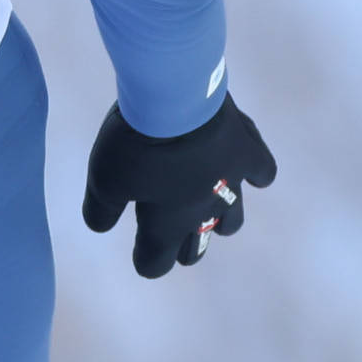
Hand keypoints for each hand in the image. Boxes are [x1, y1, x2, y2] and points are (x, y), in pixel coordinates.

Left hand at [80, 97, 276, 277]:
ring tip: (211, 211)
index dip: (146, 261)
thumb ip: (100, 210)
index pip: (157, 262)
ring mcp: (232, 183)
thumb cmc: (137, 144)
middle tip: (175, 240)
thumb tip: (99, 228)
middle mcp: (204, 212)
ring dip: (220, 222)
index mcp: (168, 224)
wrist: (177, 98)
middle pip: (196, 247)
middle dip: (184, 248)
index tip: (140, 254)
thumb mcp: (104, 179)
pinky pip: (262, 171)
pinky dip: (255, 175)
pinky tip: (248, 172)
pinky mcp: (248, 152)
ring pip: (233, 219)